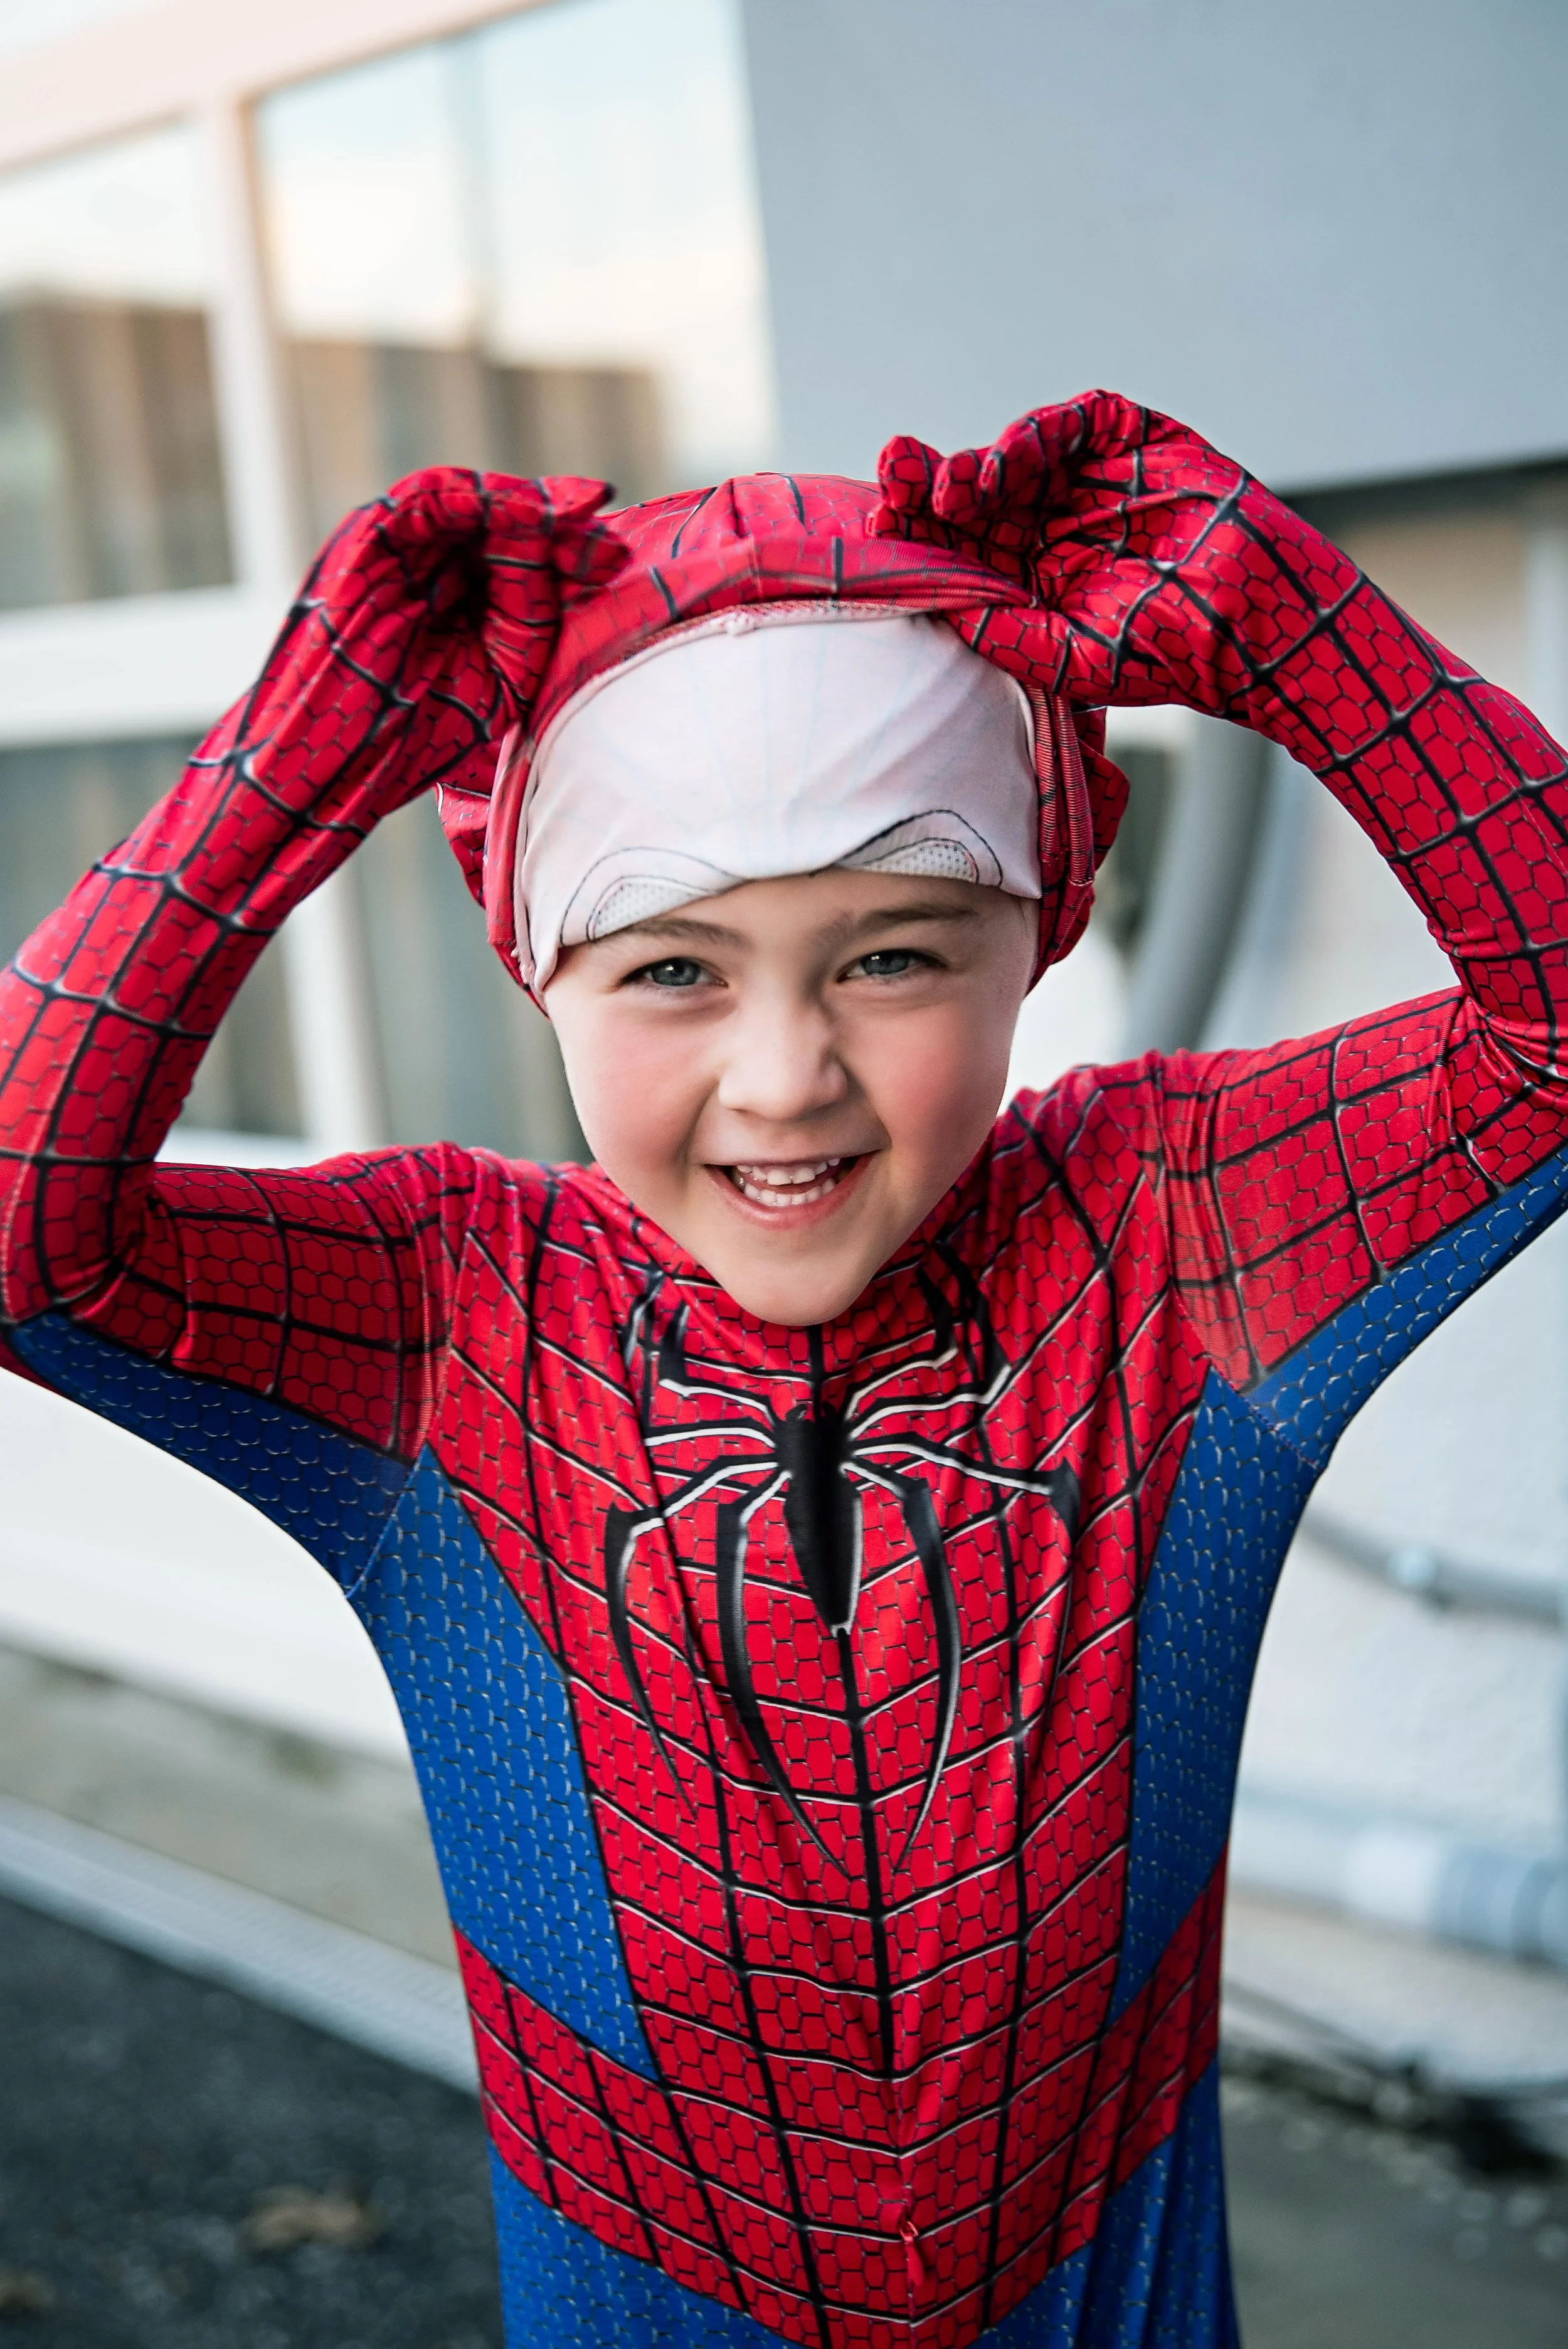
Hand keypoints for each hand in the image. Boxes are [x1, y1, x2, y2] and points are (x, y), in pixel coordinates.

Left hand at [873, 390, 1359, 726]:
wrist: (1252, 628)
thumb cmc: (1164, 656)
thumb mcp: (1065, 658)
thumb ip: (1001, 633)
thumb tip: (932, 606)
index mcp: (1029, 576)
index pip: (961, 547)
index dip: (920, 534)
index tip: (880, 529)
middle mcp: (1053, 524)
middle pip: (976, 495)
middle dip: (931, 484)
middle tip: (894, 475)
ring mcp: (1092, 480)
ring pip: (1016, 458)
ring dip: (977, 464)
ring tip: (950, 485)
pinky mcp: (1134, 440)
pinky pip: (1074, 424)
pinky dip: (1035, 437)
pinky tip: (1007, 463)